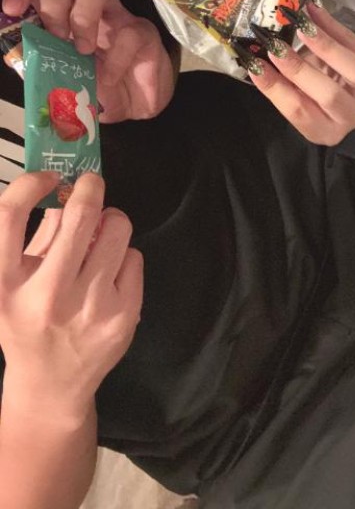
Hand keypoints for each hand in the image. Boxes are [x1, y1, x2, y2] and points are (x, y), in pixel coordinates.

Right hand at [0, 172, 142, 419]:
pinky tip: (109, 274)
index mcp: (4, 284)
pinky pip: (134, 257)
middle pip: (81, 215)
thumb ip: (37, 234)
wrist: (51, 385)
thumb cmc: (27, 321)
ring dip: (111, 222)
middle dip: (91, 188)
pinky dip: (124, 256)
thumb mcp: (12, 282)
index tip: (49, 177)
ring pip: (118, 229)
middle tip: (91, 184)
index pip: (8, 215)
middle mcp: (46, 296)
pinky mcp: (122, 316)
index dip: (30, 184)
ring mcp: (89, 308)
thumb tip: (66, 187)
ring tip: (100, 236)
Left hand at [2, 0, 174, 121]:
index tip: (12, 8)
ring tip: (82, 52)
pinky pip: (128, 34)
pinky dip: (114, 60)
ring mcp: (117, 16)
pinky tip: (108, 79)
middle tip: (55, 35)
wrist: (134, 109)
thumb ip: (38, 61)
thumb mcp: (59, 78)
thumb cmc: (96, 88)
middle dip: (52, 0)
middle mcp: (88, 7)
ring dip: (82, 18)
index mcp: (62, 13)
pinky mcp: (144, 33)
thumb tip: (16, 49)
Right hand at [248, 0, 354, 144]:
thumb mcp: (290, 93)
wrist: (335, 85)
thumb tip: (252, 58)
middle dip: (300, 69)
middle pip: (329, 95)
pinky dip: (333, 27)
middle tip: (276, 46)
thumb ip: (277, 81)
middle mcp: (349, 116)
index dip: (277, 89)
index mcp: (323, 130)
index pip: (299, 112)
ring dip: (326, 46)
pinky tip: (313, 11)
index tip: (255, 65)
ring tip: (302, 25)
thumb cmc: (307, 93)